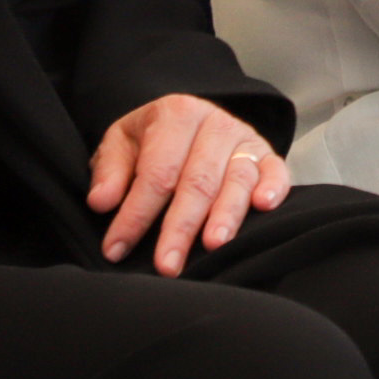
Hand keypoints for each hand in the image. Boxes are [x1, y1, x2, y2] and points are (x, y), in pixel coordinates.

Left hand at [90, 94, 291, 275]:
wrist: (186, 121)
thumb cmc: (151, 141)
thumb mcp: (121, 143)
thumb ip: (110, 170)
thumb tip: (102, 201)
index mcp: (176, 113)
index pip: (157, 172)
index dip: (136, 214)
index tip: (117, 248)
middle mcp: (215, 122)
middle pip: (198, 180)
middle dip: (180, 226)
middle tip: (167, 264)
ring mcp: (245, 138)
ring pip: (237, 179)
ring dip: (226, 214)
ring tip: (213, 245)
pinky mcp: (267, 155)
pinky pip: (276, 171)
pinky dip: (274, 188)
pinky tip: (263, 207)